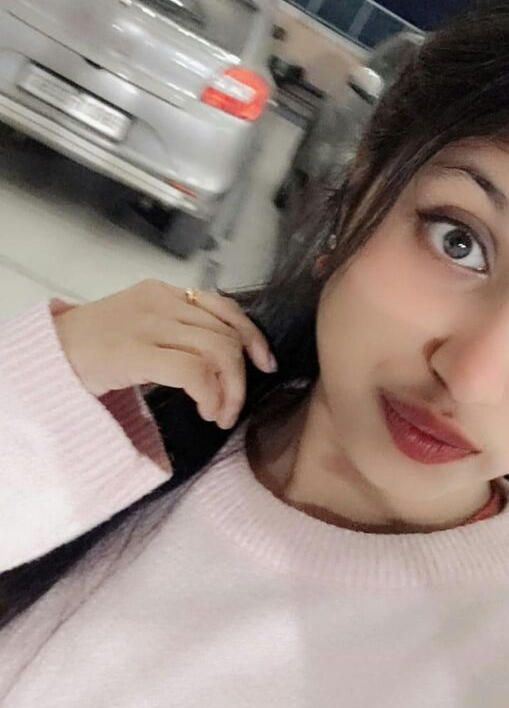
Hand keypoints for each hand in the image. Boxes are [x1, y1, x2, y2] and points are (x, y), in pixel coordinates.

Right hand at [52, 279, 276, 428]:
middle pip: (225, 334)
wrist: (45, 354)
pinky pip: (193, 371)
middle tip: (232, 408)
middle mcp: (160, 301)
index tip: (265, 363)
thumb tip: (223, 355)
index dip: (252, 336)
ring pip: (216, 352)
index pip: (225, 306)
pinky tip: (205, 410)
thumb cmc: (92, 348)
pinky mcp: (136, 351)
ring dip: (229, 390)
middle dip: (241, 376)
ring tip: (218, 414)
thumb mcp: (141, 326)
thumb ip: (177, 330)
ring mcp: (148, 324)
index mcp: (164, 292)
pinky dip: (209, 394)